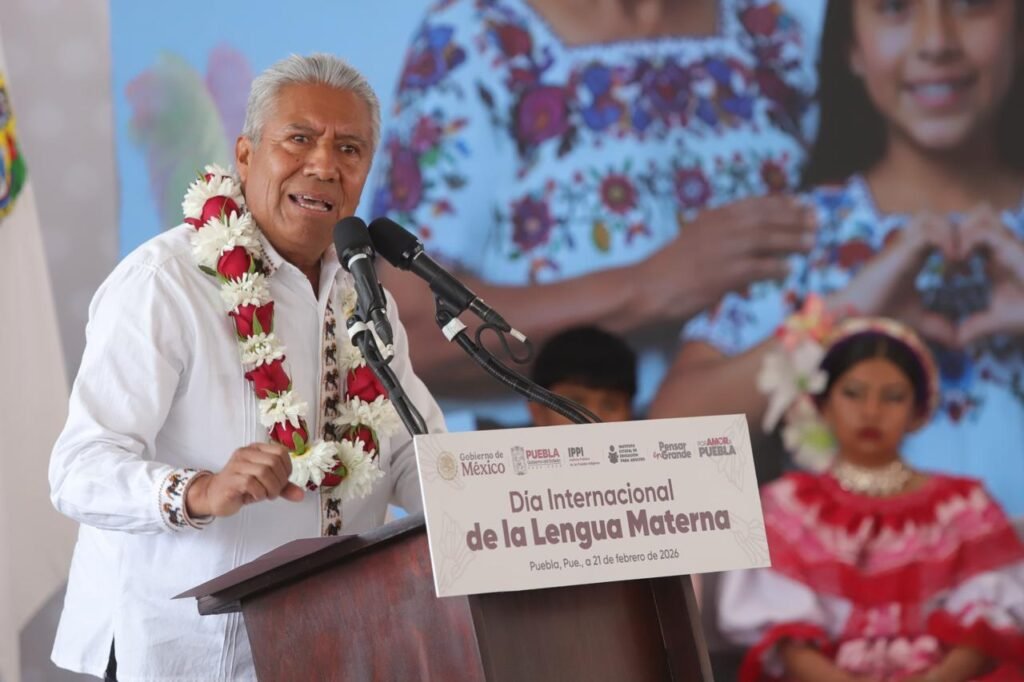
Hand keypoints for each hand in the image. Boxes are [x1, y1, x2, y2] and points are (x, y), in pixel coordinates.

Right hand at [186, 443, 303, 517]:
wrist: (213, 496)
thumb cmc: (241, 487)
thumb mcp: (266, 485)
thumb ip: (283, 487)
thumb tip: (301, 495)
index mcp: (256, 449)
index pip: (281, 452)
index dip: (287, 469)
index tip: (282, 482)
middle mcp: (246, 453)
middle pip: (274, 462)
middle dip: (279, 481)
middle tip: (274, 492)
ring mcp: (236, 465)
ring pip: (264, 471)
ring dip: (271, 488)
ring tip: (266, 495)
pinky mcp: (230, 479)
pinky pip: (251, 482)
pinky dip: (259, 493)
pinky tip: (255, 496)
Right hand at [643, 195, 816, 318]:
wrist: (647, 287)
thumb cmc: (666, 270)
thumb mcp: (692, 242)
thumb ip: (718, 240)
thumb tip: (743, 253)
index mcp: (712, 217)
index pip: (753, 204)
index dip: (780, 204)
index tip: (799, 204)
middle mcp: (721, 227)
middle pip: (766, 218)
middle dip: (794, 218)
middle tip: (815, 220)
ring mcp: (725, 249)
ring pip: (769, 239)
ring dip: (793, 240)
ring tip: (810, 242)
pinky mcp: (727, 272)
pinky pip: (761, 267)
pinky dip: (777, 267)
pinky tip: (789, 269)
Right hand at [827, 212, 957, 345]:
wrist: (854, 318)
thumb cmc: (879, 317)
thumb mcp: (918, 320)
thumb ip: (938, 325)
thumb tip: (959, 341)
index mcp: (912, 257)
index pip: (938, 233)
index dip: (956, 245)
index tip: (964, 274)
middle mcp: (906, 247)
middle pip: (934, 217)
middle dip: (956, 234)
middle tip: (963, 262)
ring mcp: (901, 246)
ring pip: (931, 217)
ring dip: (951, 234)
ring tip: (958, 260)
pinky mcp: (899, 251)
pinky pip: (929, 231)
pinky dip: (946, 242)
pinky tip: (951, 264)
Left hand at [955, 204, 1023, 345]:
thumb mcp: (996, 321)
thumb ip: (976, 326)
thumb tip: (957, 341)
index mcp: (995, 261)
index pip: (968, 240)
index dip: (951, 252)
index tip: (946, 278)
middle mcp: (1001, 247)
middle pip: (974, 220)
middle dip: (953, 236)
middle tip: (947, 264)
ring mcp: (1008, 244)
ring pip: (979, 215)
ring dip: (959, 234)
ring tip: (953, 260)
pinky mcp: (1013, 247)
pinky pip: (982, 230)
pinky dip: (965, 242)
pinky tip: (960, 263)